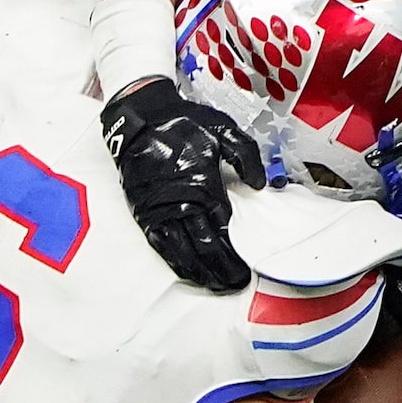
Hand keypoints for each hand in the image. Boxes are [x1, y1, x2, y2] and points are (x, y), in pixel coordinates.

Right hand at [100, 78, 264, 292]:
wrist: (141, 118)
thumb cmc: (183, 123)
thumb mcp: (224, 129)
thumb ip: (246, 156)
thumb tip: (260, 184)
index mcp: (204, 184)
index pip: (225, 227)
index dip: (236, 250)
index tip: (247, 265)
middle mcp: (182, 202)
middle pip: (206, 246)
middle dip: (222, 268)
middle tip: (235, 283)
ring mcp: (161, 210)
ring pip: (183, 251)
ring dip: (201, 271)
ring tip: (215, 284)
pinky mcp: (144, 212)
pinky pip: (161, 245)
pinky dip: (176, 261)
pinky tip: (187, 271)